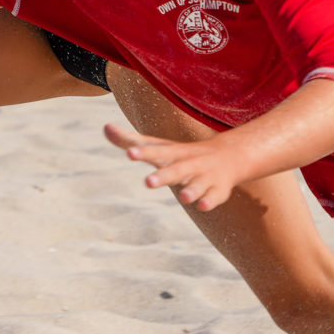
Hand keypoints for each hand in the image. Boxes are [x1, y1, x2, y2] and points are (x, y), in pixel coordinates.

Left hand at [104, 121, 247, 209]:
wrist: (229, 156)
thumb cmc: (183, 154)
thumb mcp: (159, 147)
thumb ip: (131, 141)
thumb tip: (105, 128)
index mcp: (173, 154)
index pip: (155, 152)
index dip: (142, 152)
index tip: (129, 153)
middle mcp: (189, 164)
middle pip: (175, 171)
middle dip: (163, 177)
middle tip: (147, 182)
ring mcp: (204, 177)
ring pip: (198, 185)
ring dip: (191, 191)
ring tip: (183, 197)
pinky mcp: (218, 191)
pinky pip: (214, 197)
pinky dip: (209, 201)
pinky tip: (202, 205)